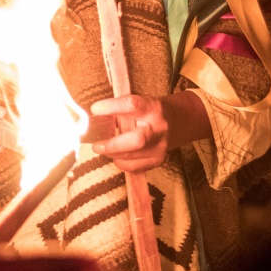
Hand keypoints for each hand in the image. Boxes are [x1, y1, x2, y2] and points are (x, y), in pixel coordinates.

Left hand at [90, 90, 211, 172]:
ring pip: (132, 157)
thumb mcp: (138, 103)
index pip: (131, 105)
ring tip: (103, 148)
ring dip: (113, 154)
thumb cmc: (150, 111)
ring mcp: (160, 146)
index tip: (94, 109)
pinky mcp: (159, 160)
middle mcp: (158, 127)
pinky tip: (117, 156)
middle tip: (96, 145)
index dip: (112, 107)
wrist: (178, 121)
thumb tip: (91, 119)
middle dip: (113, 145)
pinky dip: (121, 162)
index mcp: (152, 108)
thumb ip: (118, 110)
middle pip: (136, 140)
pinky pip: (134, 167)